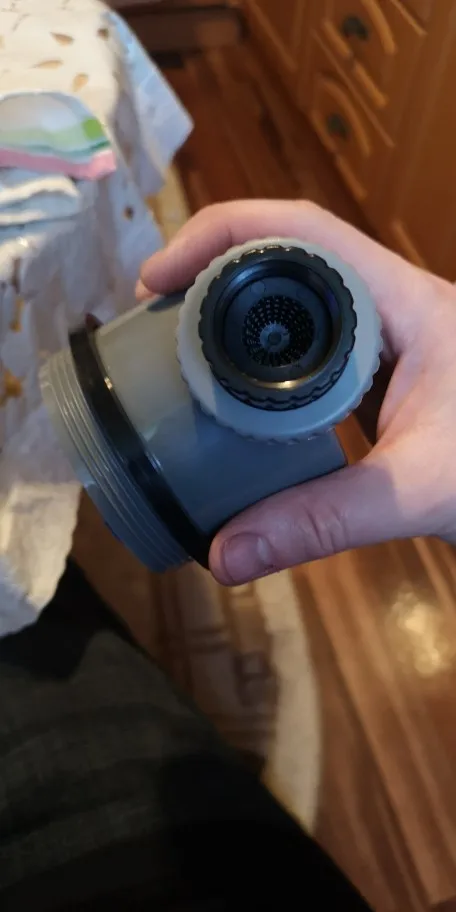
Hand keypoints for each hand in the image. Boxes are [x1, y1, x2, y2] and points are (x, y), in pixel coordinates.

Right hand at [138, 200, 455, 584]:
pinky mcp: (383, 370)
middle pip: (290, 254)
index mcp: (403, 302)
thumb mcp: (416, 490)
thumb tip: (222, 555)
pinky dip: (265, 355)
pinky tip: (235, 389)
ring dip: (238, 309)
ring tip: (179, 343)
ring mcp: (388, 336)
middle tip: (154, 314)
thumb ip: (323, 521)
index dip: (221, 235)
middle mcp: (391, 304)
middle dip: (215, 269)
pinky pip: (313, 343)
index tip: (158, 277)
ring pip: (300, 298)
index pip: (303, 230)